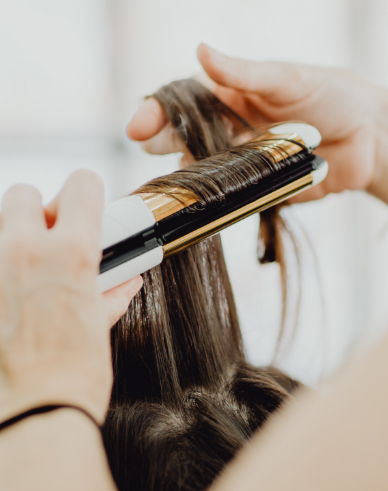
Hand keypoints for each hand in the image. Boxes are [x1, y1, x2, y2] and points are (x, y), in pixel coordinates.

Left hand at [0, 171, 140, 423]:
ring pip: (0, 225)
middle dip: (40, 212)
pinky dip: (2, 271)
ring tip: (28, 273)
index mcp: (70, 253)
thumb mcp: (99, 328)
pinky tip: (12, 298)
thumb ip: (110, 295)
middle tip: (52, 242)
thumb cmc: (72, 379)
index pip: (81, 185)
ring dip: (15, 239)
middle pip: (24, 195)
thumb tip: (126, 282)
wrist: (29, 419)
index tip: (88, 206)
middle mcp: (23, 251)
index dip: (88, 192)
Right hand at [128, 43, 379, 202]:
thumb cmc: (329, 95)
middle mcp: (227, 136)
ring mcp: (240, 168)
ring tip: (166, 192)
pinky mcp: (257, 194)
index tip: (136, 127)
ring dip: (184, 185)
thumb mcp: (287, 78)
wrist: (367, 137)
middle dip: (160, 149)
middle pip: (182, 144)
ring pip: (202, 179)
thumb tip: (202, 50)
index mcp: (227, 102)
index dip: (156, 115)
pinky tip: (200, 213)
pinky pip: (232, 204)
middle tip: (145, 152)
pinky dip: (216, 209)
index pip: (180, 106)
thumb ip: (245, 73)